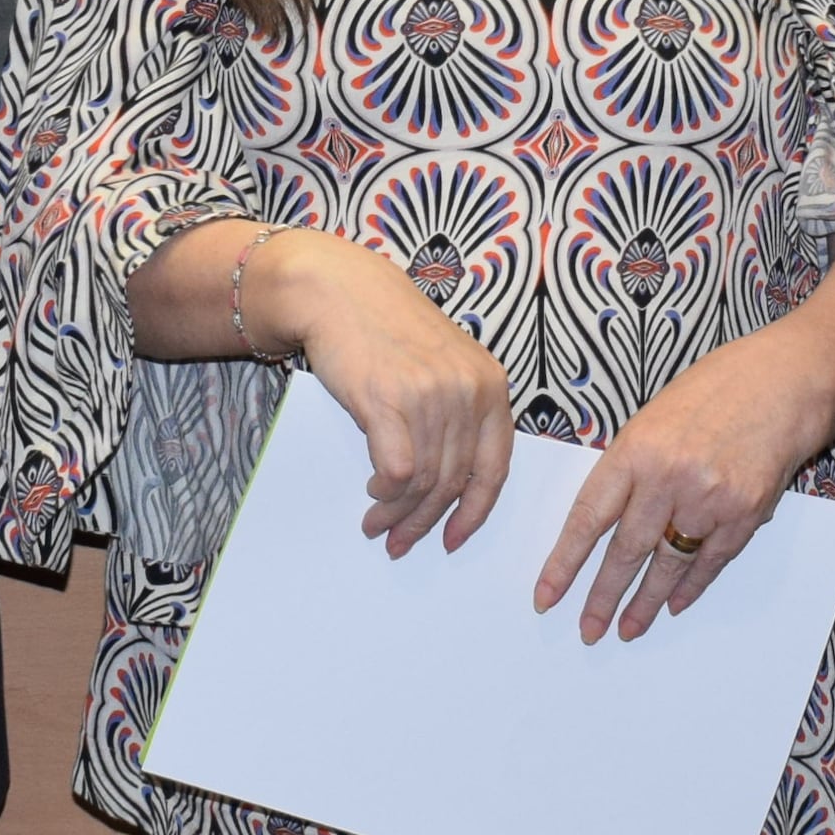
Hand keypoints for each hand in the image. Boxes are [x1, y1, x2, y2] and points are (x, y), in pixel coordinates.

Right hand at [258, 232, 514, 554]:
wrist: (339, 291)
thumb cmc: (387, 328)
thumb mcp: (445, 363)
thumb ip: (459, 411)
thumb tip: (453, 478)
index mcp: (492, 384)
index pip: (495, 467)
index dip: (475, 511)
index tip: (454, 538)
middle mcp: (469, 391)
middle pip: (455, 481)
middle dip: (426, 521)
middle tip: (401, 542)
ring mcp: (431, 396)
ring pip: (425, 482)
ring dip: (399, 515)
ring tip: (378, 527)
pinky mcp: (389, 401)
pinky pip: (398, 471)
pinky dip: (386, 493)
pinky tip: (374, 495)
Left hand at [542, 329, 834, 639]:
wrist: (783, 382)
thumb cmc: (715, 392)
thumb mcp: (652, 418)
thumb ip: (629, 468)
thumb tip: (605, 519)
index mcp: (635, 449)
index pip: (589, 518)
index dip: (565, 563)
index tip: (548, 596)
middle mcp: (669, 478)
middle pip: (626, 551)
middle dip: (603, 596)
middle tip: (588, 630)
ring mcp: (709, 498)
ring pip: (667, 564)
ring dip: (646, 602)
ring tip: (628, 628)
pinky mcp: (745, 513)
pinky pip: (709, 561)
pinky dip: (690, 586)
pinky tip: (673, 603)